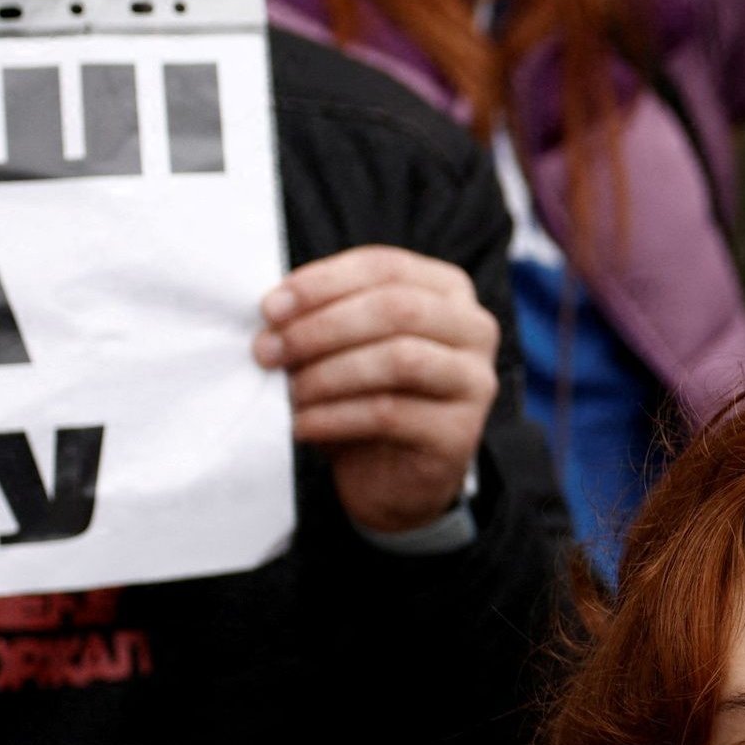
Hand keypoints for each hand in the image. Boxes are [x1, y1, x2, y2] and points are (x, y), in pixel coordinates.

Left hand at [258, 247, 495, 537]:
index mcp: (448, 291)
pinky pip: (389, 414)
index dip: (323, 282)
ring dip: (328, 374)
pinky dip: (334, 417)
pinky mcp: (460, 433)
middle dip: (321, 328)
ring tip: (289, 392)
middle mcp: (474, 329)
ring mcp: (475, 381)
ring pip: (398, 360)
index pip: (386, 267)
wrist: (391, 478)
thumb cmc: (364, 397)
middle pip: (397, 308)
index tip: (269, 309)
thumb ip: (323, 315)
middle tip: (269, 351)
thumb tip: (274, 310)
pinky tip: (302, 425)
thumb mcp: (346, 344)